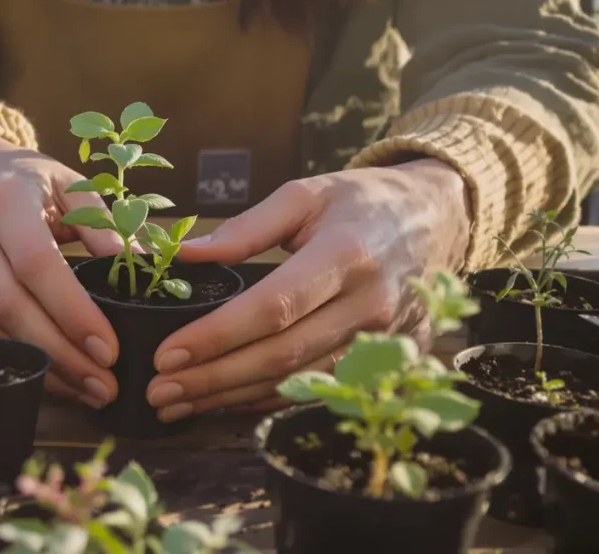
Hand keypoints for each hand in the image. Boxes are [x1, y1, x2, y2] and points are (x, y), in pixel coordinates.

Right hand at [0, 136, 120, 407]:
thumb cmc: (32, 182)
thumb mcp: (72, 185)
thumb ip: (105, 223)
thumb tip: (140, 267)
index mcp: (3, 201)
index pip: (36, 265)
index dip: (72, 311)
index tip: (109, 348)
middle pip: (11, 306)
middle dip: (61, 353)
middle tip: (105, 385)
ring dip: (46, 368)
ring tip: (92, 390)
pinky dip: (26, 364)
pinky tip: (63, 381)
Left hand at [145, 158, 471, 420]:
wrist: (439, 219)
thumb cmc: (364, 201)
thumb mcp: (307, 194)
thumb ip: (245, 227)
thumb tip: (185, 255)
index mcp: (345, 255)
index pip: (273, 308)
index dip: (217, 336)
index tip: (167, 353)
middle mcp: (368, 305)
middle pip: (281, 356)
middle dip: (213, 379)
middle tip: (159, 391)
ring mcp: (382, 341)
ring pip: (297, 383)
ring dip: (232, 398)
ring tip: (179, 404)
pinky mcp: (386, 362)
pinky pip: (318, 389)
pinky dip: (267, 400)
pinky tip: (225, 402)